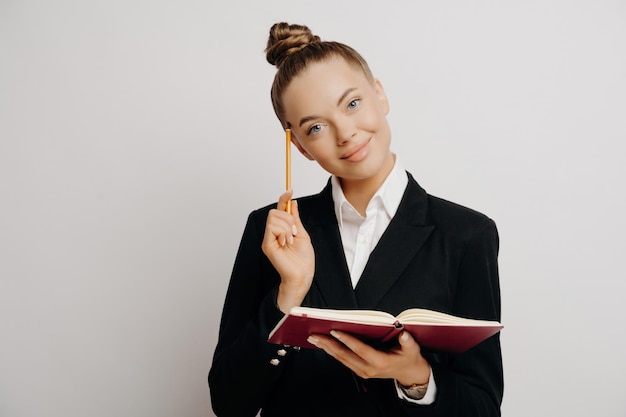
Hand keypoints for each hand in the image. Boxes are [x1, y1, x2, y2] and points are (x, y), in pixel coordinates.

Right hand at [261, 190, 314, 312]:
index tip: (290, 190)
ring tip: (290, 240)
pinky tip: (286, 243)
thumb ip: (295, 218)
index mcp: (281, 229)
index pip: (279, 209)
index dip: (283, 198)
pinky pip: (272, 227)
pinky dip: (283, 232)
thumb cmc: (303, 259)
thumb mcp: (302, 233)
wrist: (302, 274)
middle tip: (295, 232)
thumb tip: (293, 203)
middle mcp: (273, 233)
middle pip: (275, 211)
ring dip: (287, 227)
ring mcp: (268, 238)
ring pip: (274, 218)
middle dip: (288, 218)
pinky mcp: (267, 244)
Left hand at [307, 330, 430, 385]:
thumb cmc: (409, 358)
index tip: (335, 331)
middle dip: (328, 345)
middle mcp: (368, 369)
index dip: (347, 340)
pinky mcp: (359, 370)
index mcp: (380, 362)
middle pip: (345, 355)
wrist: (409, 373)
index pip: (360, 350)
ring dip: (326, 348)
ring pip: (341, 359)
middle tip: (314, 335)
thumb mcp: (412, 349)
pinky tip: (324, 344)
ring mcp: (362, 371)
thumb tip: (403, 334)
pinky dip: (332, 352)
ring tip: (314, 338)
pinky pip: (343, 360)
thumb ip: (407, 342)